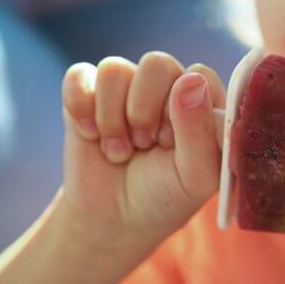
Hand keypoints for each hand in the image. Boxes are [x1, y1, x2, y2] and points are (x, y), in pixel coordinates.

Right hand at [59, 52, 225, 245]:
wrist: (115, 219)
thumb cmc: (167, 195)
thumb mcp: (195, 176)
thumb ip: (200, 130)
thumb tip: (190, 80)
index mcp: (205, 102)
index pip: (200, 75)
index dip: (184, 110)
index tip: (174, 145)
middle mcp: (169, 86)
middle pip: (156, 64)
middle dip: (144, 113)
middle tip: (146, 146)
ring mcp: (128, 86)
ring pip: (115, 70)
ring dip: (113, 120)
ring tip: (121, 151)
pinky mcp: (89, 91)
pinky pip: (79, 76)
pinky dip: (82, 110)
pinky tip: (92, 136)